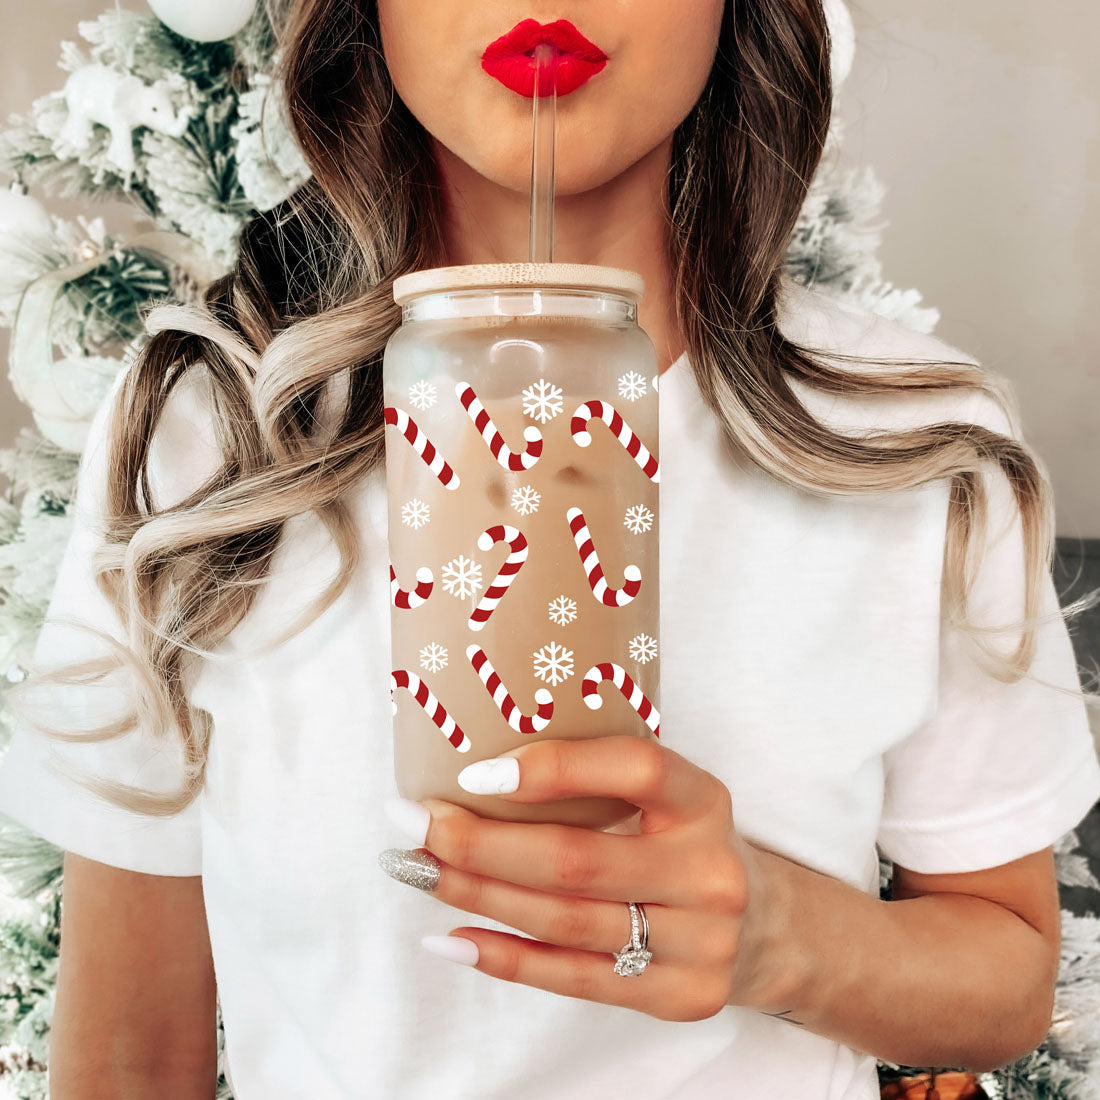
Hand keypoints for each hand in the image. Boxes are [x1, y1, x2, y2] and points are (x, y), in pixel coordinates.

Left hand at [378, 735, 775, 1021]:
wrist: (761, 928)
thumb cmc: (683, 843)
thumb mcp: (666, 797)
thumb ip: (599, 782)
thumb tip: (476, 775)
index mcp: (702, 800)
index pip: (633, 768)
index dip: (554, 769)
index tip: (474, 774)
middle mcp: (708, 870)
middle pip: (576, 860)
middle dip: (478, 843)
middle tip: (409, 824)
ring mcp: (699, 942)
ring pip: (564, 921)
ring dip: (476, 895)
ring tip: (416, 870)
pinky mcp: (679, 996)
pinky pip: (573, 978)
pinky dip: (504, 958)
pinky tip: (452, 937)